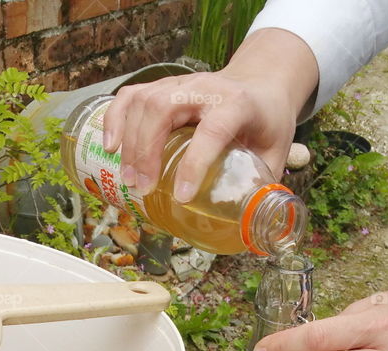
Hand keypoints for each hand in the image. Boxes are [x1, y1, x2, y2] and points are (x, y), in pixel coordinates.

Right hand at [102, 30, 317, 202]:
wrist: (260, 83)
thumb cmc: (267, 121)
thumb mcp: (278, 152)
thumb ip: (264, 186)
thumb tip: (249, 229)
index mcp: (237, 105)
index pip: (211, 131)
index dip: (194, 164)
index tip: (180, 196)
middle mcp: (205, 88)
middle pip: (164, 109)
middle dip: (147, 151)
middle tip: (143, 189)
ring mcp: (181, 84)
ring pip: (144, 101)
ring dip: (130, 142)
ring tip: (129, 179)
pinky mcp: (164, 87)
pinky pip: (131, 95)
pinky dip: (115, 119)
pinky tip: (109, 146)